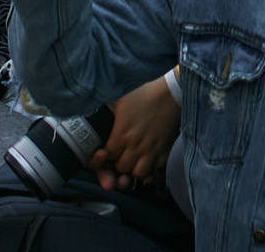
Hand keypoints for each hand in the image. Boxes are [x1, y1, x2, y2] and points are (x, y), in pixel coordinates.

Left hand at [94, 75, 181, 189]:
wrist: (173, 90)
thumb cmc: (145, 91)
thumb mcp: (119, 96)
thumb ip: (104, 108)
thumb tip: (91, 110)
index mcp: (122, 133)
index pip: (106, 157)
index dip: (103, 155)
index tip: (105, 150)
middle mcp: (136, 146)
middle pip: (121, 168)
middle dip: (117, 164)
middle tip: (119, 154)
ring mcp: (152, 150)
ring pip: (138, 174)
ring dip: (134, 168)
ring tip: (133, 159)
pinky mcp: (166, 150)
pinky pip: (157, 171)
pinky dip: (152, 169)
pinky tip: (149, 160)